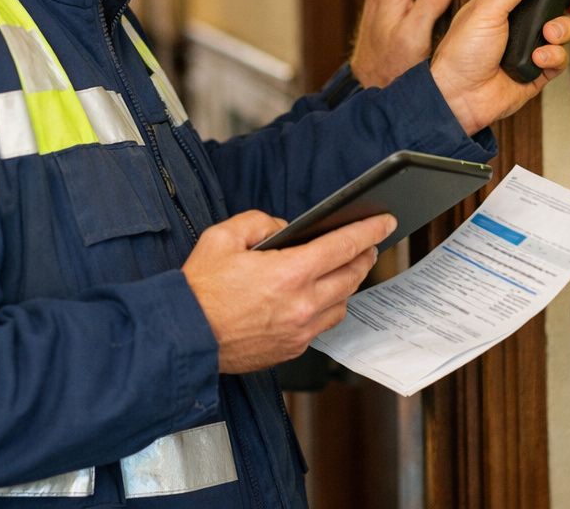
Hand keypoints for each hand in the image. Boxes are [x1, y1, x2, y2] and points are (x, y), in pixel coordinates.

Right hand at [182, 210, 394, 373]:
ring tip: (346, 269)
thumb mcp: (223, 237)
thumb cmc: (199, 289)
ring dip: (349, 283)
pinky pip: (323, 325)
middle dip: (364, 255)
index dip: (368, 231)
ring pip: (342, 304)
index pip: (343, 246)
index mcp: (288, 273)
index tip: (384, 221)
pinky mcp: (291, 348)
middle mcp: (302, 304)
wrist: (184, 336)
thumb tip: (283, 228)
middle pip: (350, 276)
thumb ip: (259, 222)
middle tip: (369, 243)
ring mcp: (299, 330)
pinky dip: (329, 307)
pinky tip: (321, 297)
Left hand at [429, 0, 569, 134]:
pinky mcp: (538, 71)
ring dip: (561, 31)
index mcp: (502, 4)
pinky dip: (554, 57)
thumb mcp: (485, 9)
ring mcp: (528, 47)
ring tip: (547, 35)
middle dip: (569, 6)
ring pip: (563, 32)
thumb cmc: (461, 53)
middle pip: (556, 8)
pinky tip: (538, 58)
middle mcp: (517, 24)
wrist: (460, 96)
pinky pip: (560, 60)